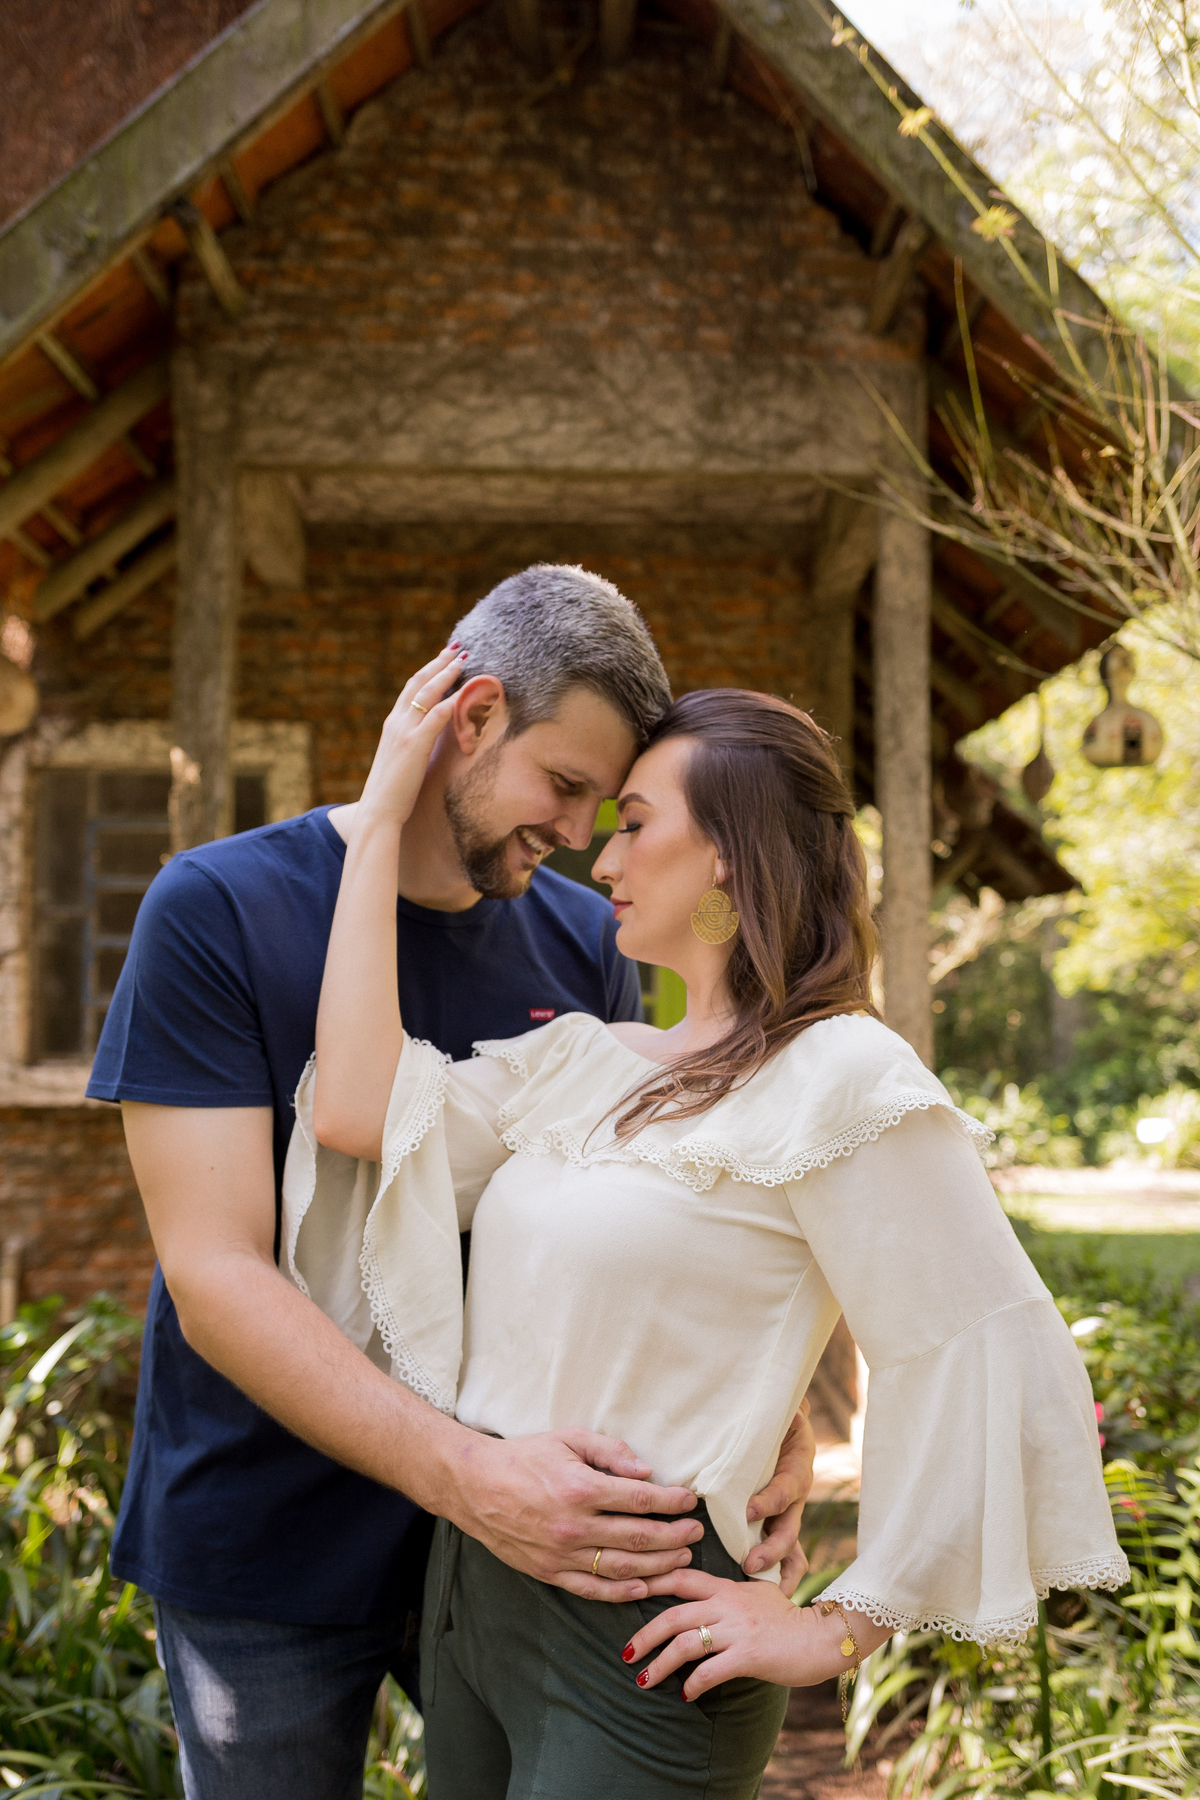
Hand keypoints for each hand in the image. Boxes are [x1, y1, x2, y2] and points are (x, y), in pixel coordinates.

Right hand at [355, 644, 465, 829]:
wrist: (378, 811)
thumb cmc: (392, 793)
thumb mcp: (403, 762)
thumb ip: (414, 746)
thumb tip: (430, 741)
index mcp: (392, 725)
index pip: (411, 689)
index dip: (428, 671)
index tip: (443, 658)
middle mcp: (396, 722)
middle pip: (419, 682)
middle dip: (439, 663)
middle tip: (457, 647)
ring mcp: (405, 731)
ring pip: (428, 692)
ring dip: (447, 673)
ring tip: (464, 659)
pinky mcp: (415, 744)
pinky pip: (438, 715)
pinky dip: (453, 700)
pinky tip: (467, 690)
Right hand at [450, 1428, 704, 1602]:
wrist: (474, 1485)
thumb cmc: (524, 1456)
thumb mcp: (567, 1438)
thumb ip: (609, 1451)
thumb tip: (646, 1470)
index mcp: (580, 1489)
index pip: (640, 1500)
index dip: (671, 1501)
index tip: (690, 1500)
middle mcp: (573, 1526)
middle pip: (639, 1537)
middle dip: (674, 1536)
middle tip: (696, 1532)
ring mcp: (561, 1554)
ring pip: (622, 1568)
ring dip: (659, 1566)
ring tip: (682, 1559)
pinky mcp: (549, 1573)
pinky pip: (593, 1589)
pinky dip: (622, 1592)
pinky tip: (645, 1586)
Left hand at [622, 1570, 876, 1700]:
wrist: (821, 1637)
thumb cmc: (788, 1620)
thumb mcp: (757, 1594)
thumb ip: (729, 1594)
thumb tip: (705, 1601)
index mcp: (727, 1587)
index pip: (681, 1577)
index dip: (651, 1582)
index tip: (626, 1592)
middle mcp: (727, 1604)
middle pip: (673, 1615)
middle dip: (644, 1636)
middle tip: (626, 1654)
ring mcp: (737, 1629)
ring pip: (684, 1644)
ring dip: (660, 1665)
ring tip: (644, 1681)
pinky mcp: (748, 1654)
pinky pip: (710, 1671)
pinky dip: (692, 1684)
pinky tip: (685, 1695)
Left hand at [743, 1398, 814, 1591]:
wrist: (787, 1423)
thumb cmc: (780, 1419)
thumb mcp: (785, 1412)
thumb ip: (787, 1413)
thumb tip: (791, 1406)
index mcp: (796, 1469)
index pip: (785, 1489)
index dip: (769, 1502)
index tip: (748, 1512)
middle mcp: (794, 1496)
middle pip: (789, 1529)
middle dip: (772, 1549)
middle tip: (749, 1564)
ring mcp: (787, 1513)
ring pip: (789, 1547)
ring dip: (775, 1568)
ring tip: (757, 1588)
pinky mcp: (777, 1522)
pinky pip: (783, 1553)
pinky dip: (775, 1573)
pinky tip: (758, 1594)